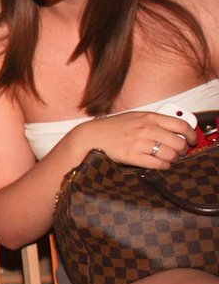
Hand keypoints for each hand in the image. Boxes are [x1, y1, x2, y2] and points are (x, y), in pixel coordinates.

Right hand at [70, 110, 195, 169]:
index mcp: (149, 117)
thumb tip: (175, 130)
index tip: (192, 139)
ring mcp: (140, 143)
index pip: (181, 125)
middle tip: (179, 152)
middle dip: (182, 150)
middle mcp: (147, 129)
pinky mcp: (133, 157)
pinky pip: (158, 165)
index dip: (191, 134)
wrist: (91, 137)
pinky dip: (163, 166)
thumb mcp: (134, 117)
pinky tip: (160, 164)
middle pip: (178, 142)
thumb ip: (154, 121)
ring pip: (170, 154)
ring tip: (168, 158)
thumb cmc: (112, 128)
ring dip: (172, 159)